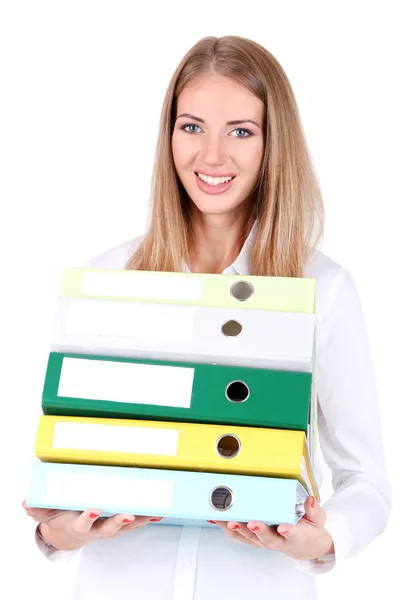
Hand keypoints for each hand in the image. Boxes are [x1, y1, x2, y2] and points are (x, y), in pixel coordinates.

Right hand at [23, 500, 161, 550]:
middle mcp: (96, 529)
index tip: (93, 509)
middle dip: (117, 522)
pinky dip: (147, 518)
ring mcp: (109, 527)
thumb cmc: (62, 516)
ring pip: (125, 526)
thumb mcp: (47, 512)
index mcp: (79, 525)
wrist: (70, 531)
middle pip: (108, 528)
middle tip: (126, 514)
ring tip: (151, 513)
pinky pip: (135, 522)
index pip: (83, 524)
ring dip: (138, 520)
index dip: (88, 518)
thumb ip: (38, 508)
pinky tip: (159, 512)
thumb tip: (26, 502)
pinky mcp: (119, 524)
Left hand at [209, 496, 333, 560]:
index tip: (284, 528)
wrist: (303, 546)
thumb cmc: (308, 531)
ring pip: (248, 537)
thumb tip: (311, 500)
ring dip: (237, 528)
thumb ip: (315, 511)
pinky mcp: (253, 539)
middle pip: (266, 538)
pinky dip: (226, 527)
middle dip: (257, 530)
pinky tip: (216, 518)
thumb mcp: (318, 520)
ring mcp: (263, 541)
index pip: (291, 534)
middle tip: (251, 523)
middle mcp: (277, 541)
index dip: (288, 531)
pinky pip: (238, 535)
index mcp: (294, 536)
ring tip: (227, 519)